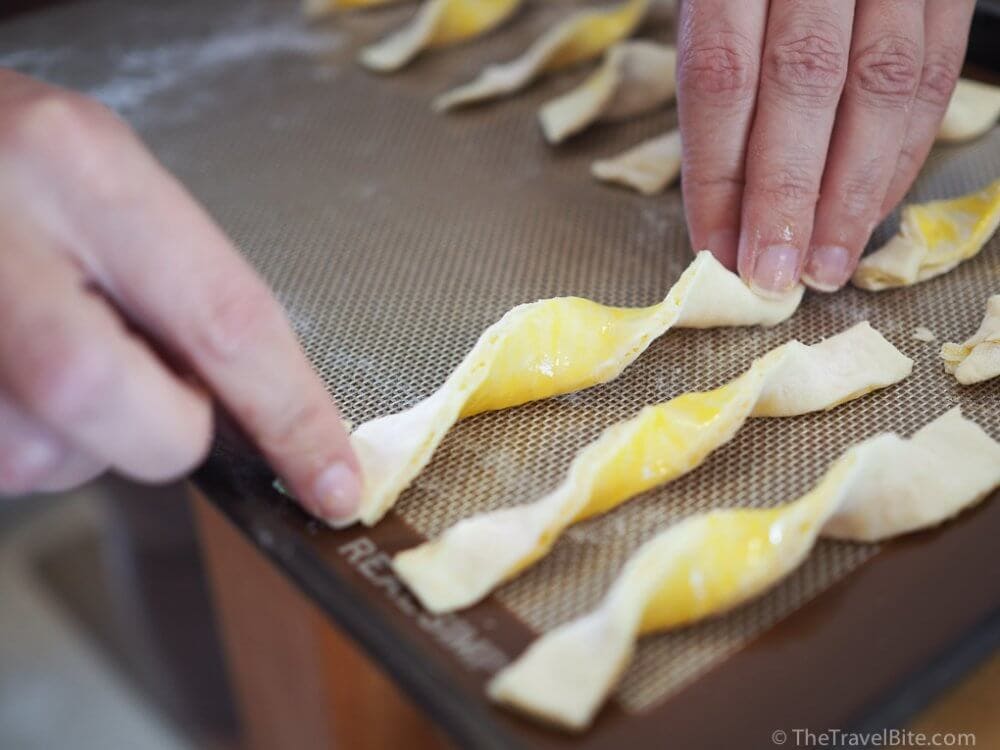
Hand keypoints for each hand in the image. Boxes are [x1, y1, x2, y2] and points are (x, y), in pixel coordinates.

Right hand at [0, 71, 360, 520]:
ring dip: (82, 439)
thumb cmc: (19, 165)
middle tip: (167, 399)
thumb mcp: (111, 182)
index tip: (333, 481)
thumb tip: (257, 415)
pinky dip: (29, 437)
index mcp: (82, 167)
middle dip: (168, 433)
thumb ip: (184, 286)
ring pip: (40, 455)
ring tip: (54, 352)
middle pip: (117, 405)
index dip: (290, 417)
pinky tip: (11, 369)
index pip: (223, 320)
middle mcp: (0, 237)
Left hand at [677, 0, 975, 293]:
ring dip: (853, 190)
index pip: (721, 78)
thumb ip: (719, 86)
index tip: (717, 250)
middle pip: (803, 84)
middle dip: (787, 195)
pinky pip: (931, 74)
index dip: (720, 176)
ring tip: (825, 264)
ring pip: (881, 84)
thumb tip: (726, 213)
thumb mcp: (713, 3)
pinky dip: (900, 152)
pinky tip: (870, 208)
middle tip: (775, 275)